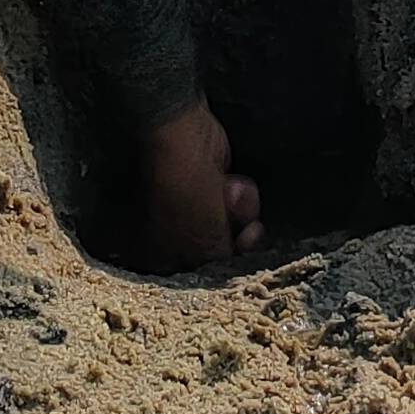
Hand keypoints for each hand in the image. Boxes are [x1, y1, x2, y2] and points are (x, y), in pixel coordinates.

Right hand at [138, 98, 263, 268]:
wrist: (184, 134)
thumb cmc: (185, 190)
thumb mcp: (204, 239)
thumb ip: (219, 264)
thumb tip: (232, 279)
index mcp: (165, 254)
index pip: (201, 277)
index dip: (226, 272)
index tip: (242, 261)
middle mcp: (178, 237)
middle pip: (222, 253)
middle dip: (240, 239)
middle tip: (248, 230)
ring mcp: (196, 213)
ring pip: (233, 229)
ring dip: (242, 213)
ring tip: (233, 194)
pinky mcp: (212, 193)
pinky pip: (236, 207)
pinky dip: (241, 197)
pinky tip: (234, 184)